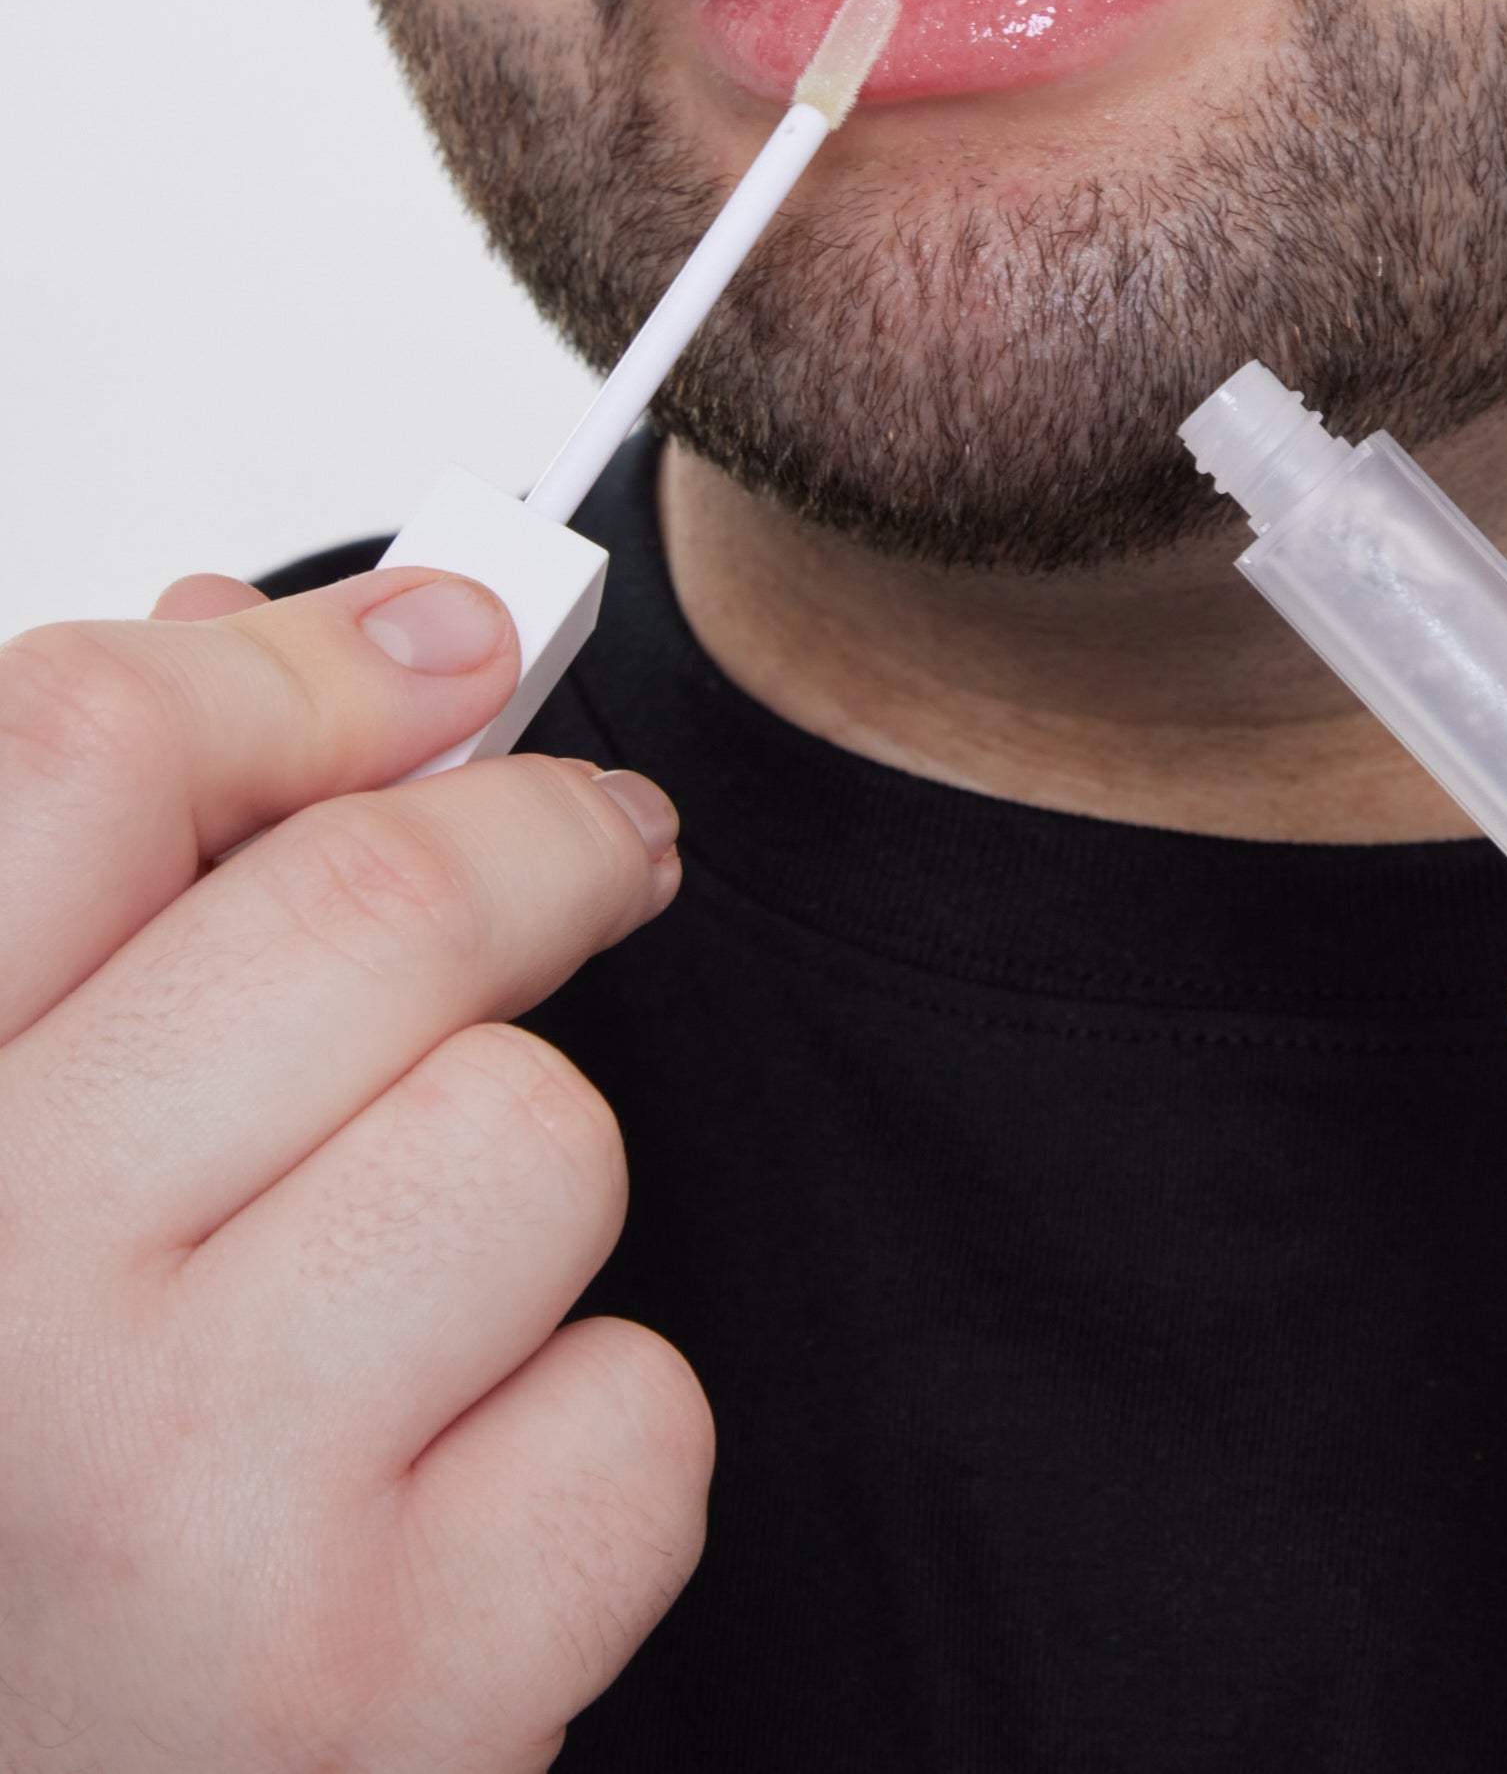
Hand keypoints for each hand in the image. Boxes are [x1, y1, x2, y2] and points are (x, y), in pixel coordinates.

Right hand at [0, 560, 709, 1770]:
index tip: (446, 645)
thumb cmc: (12, 1510)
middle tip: (593, 850)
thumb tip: (336, 644)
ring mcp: (188, 1515)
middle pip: (373, 907)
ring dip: (522, 1182)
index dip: (307, 668)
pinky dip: (585, 1444)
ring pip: (536, 1138)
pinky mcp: (390, 1694)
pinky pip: (637, 1409)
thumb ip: (108, 906)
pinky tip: (439, 1518)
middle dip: (537, 843)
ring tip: (403, 1306)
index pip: (80, 754)